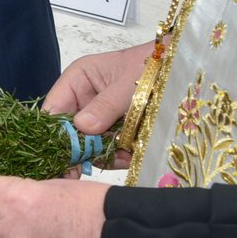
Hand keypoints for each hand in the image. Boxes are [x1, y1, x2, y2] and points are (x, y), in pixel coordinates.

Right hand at [44, 41, 154, 164]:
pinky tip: (129, 156)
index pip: (54, 109)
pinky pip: (108, 149)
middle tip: (84, 170)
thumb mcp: (127, 84)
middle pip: (70, 131)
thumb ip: (105, 106)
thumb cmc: (151, 66)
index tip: (60, 156)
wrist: (182, 70)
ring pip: (89, 144)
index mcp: (78, 81)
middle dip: (82, 149)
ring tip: (122, 156)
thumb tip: (82, 127)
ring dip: (103, 155)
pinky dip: (118, 156)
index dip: (54, 133)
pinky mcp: (116, 131)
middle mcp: (84, 100)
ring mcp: (99, 117)